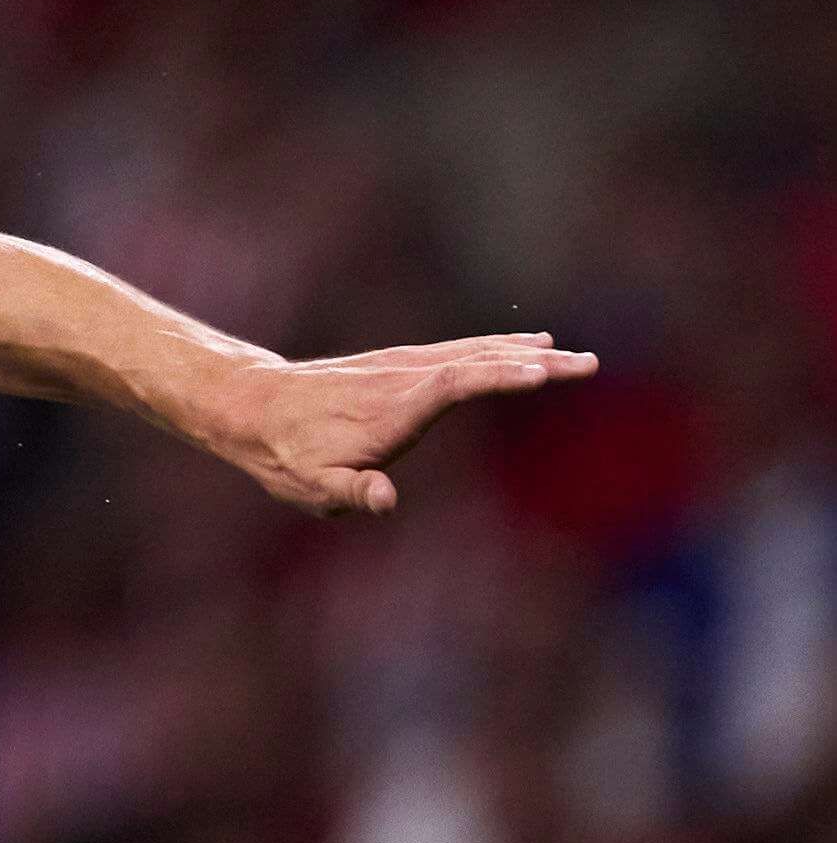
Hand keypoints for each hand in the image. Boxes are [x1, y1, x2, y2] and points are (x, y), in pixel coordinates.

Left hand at [200, 334, 596, 514]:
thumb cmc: (286, 455)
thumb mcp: (312, 486)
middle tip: (587, 364)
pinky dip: (499, 348)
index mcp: (394, 405)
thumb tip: (384, 497)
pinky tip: (526, 345)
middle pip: (480, 362)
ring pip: (476, 353)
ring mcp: (406, 365)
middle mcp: (405, 377)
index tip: (542, 369)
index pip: (455, 383)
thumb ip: (352, 492)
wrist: (254, 407)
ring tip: (573, 355)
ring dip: (526, 353)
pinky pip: (462, 352)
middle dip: (535, 364)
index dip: (499, 375)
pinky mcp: (403, 364)